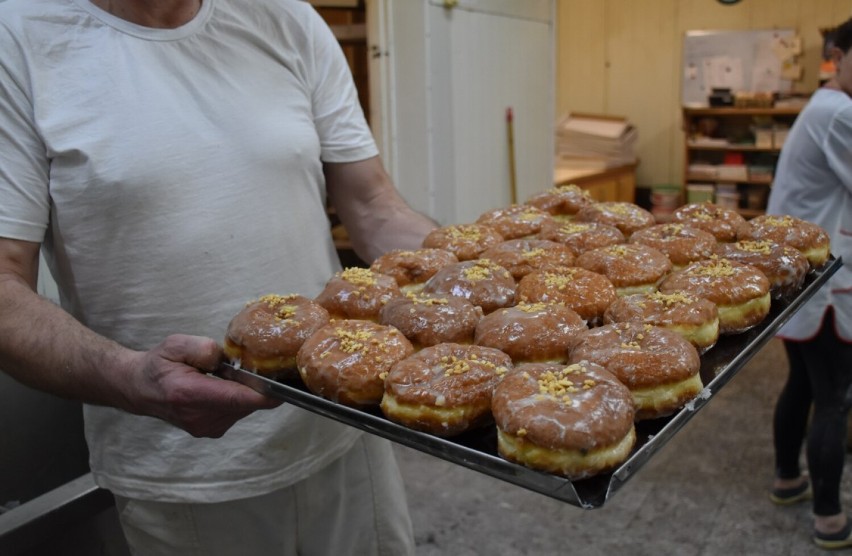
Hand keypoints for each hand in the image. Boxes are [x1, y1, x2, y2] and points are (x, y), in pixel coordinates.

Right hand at [124, 334, 281, 437]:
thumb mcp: (175, 344)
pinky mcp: (211, 430)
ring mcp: (206, 428)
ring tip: (227, 377)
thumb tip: (225, 359)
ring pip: (244, 408)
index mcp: (190, 395)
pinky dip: (238, 399)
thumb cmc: (158, 365)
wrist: (139, 389)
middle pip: (247, 403)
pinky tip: (224, 387)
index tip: (285, 384)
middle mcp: (200, 417)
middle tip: (248, 366)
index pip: (238, 398)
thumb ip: (203, 348)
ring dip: (245, 392)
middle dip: (255, 385)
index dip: (265, 392)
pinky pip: (237, 412)